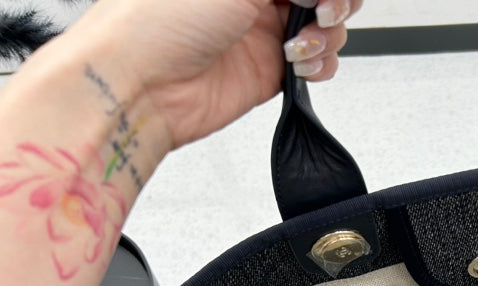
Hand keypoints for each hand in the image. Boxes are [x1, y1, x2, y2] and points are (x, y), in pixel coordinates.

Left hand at [78, 0, 362, 150]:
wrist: (140, 85)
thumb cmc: (158, 21)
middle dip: (335, 2)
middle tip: (322, 12)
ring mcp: (263, 31)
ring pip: (326, 27)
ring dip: (328, 35)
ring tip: (298, 46)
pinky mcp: (270, 70)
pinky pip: (316, 64)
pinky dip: (321, 64)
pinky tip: (300, 64)